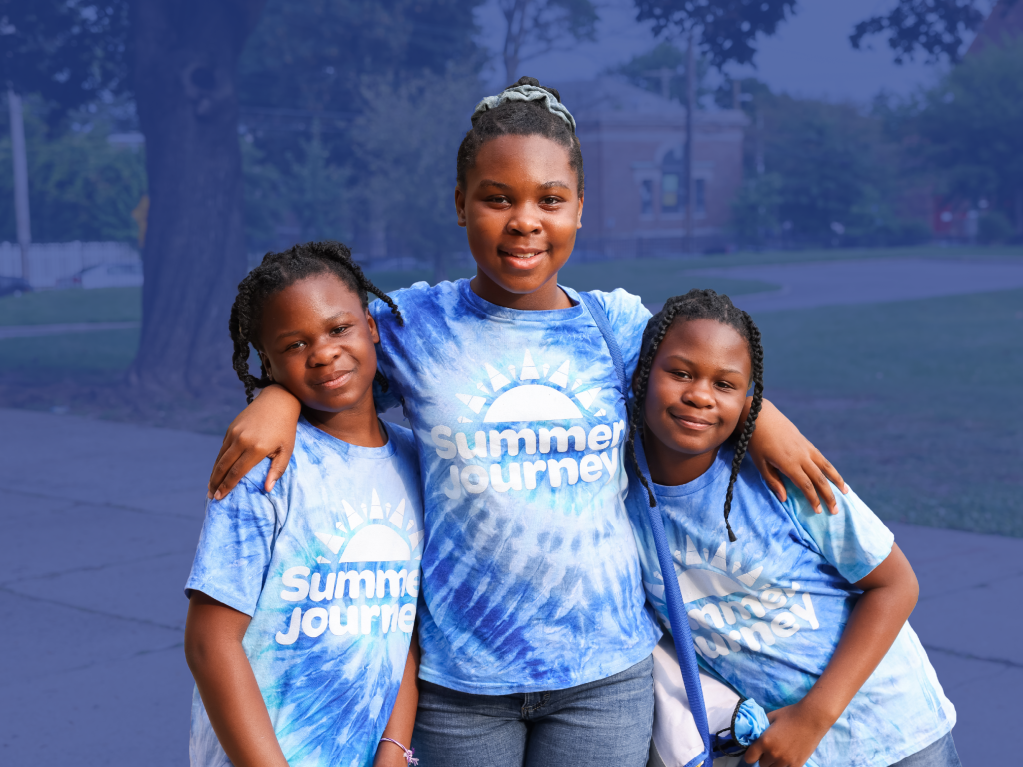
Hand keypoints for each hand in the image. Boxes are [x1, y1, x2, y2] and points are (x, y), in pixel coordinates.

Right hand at [208, 384, 301, 498]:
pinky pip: (222, 448)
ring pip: (220, 457)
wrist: (278, 401)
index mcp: (256, 448)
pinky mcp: (231, 428)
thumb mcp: (287, 450)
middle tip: (211, 496)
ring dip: (214, 473)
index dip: (226, 486)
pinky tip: (218, 469)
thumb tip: (267, 489)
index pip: (237, 472)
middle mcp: (242, 440)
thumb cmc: (285, 429)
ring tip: (210, 486)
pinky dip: (218, 460)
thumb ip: (277, 470)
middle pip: (224, 466)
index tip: (219, 497)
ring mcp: (234, 433)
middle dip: (215, 483)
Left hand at [743, 703, 829, 766]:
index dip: (751, 754)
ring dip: (773, 763)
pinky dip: (784, 766)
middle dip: (763, 757)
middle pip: (761, 764)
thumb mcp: (770, 717)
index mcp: (764, 742)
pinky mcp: (797, 765)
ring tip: (778, 753)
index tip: (754, 750)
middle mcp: (774, 754)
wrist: (812, 718)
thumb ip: (760, 728)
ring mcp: (786, 761)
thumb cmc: (790, 715)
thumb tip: (755, 734)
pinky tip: (786, 758)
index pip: (749, 758)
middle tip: (769, 749)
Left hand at [747, 400, 847, 513]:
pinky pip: (822, 458)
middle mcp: (802, 456)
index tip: (818, 511)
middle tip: (835, 511)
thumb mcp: (760, 463)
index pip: (806, 485)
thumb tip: (784, 499)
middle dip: (828, 496)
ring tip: (845, 492)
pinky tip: (834, 475)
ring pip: (826, 467)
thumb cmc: (756, 441)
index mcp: (789, 463)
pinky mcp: (807, 443)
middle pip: (819, 479)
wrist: (760, 416)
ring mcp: (806, 448)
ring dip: (837, 480)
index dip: (813, 499)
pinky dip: (830, 468)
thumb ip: (773, 481)